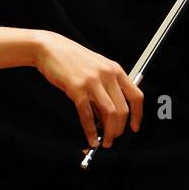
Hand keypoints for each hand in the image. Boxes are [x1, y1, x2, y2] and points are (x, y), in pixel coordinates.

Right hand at [32, 31, 142, 149]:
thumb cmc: (73, 59)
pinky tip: (90, 138)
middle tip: (113, 138)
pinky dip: (90, 130)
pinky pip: (87, 114)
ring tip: (104, 141)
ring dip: (108, 132)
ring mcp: (93, 81)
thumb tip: (109, 116)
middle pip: (123, 109)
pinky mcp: (77, 88)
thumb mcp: (97, 69)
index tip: (134, 127)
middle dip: (119, 129)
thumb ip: (106, 89)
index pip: (136, 96)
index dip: (137, 115)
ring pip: (110, 113)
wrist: (50, 48)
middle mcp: (108, 75)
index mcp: (116, 70)